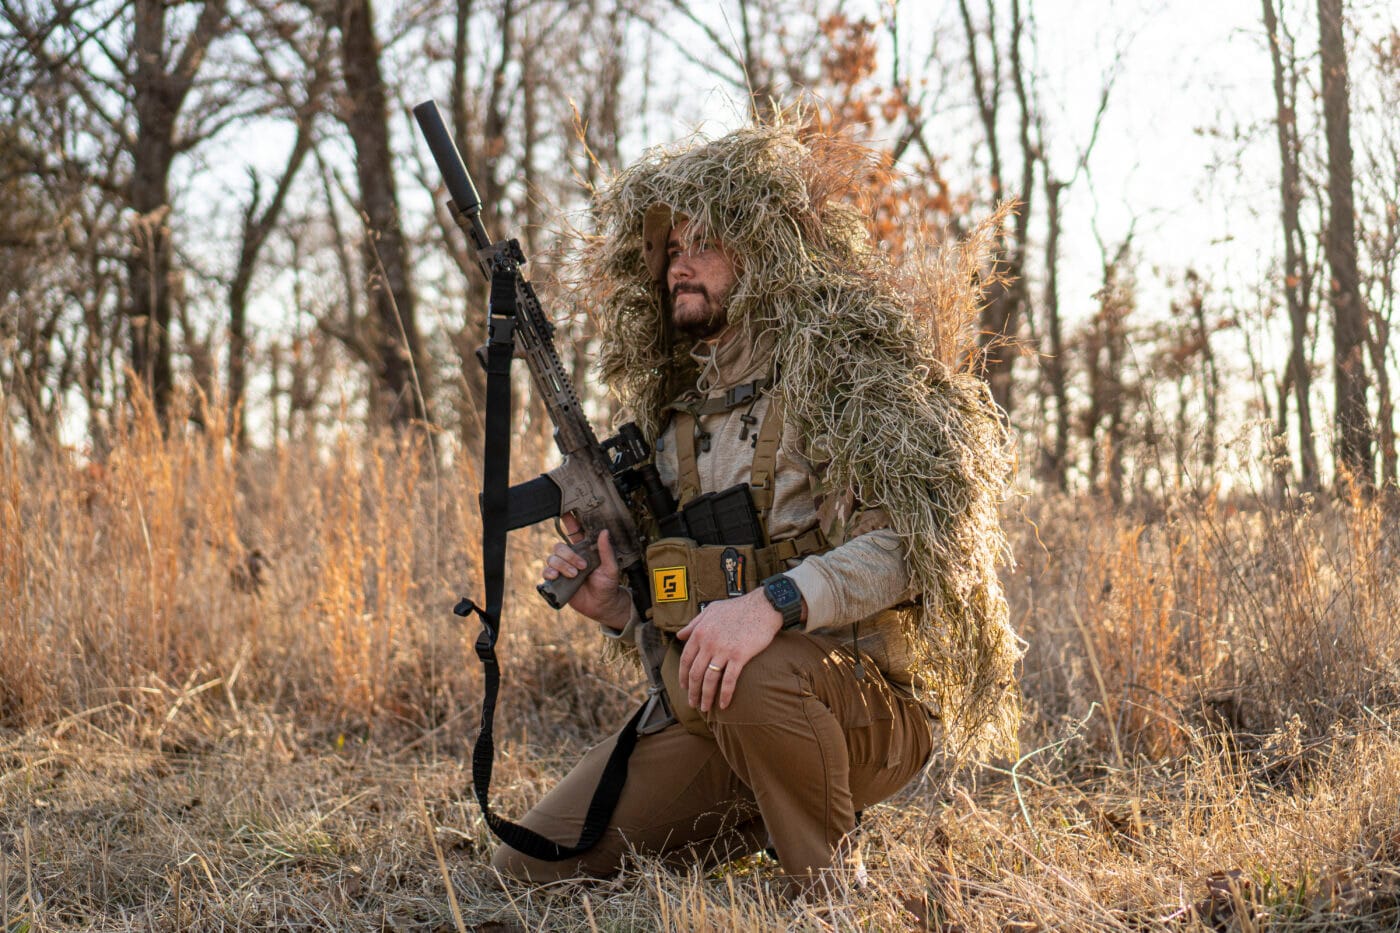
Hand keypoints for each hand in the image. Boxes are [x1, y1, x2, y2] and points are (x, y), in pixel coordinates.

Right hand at [541, 516, 630, 630]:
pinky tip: (557, 577)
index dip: (568, 521)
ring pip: (552, 558)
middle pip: (560, 546)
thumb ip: (606, 551)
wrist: (602, 605)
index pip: (574, 532)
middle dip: (569, 555)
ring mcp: (563, 568)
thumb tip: (605, 532)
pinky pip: (546, 572)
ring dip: (563, 566)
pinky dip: (549, 573)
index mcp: (584, 550)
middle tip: (582, 567)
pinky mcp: (557, 581)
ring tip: (575, 575)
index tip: (565, 512)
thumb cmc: (608, 585)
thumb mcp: (611, 567)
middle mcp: (572, 557)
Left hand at [676, 589, 782, 712]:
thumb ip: (693, 624)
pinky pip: (729, 680)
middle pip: (695, 673)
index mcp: (700, 632)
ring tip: (705, 707)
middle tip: (693, 703)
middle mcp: (708, 643)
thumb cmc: (737, 608)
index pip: (685, 659)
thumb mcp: (710, 610)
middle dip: (692, 691)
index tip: (684, 687)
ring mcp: (723, 650)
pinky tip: (724, 704)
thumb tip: (680, 636)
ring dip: (705, 696)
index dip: (683, 676)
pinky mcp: (739, 656)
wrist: (762, 606)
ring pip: (709, 679)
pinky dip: (725, 694)